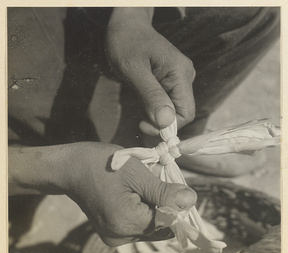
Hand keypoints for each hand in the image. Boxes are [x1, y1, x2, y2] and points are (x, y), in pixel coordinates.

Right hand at [9, 142, 196, 246]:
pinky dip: (143, 212)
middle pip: (160, 227)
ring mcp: (115, 238)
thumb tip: (191, 200)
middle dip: (164, 206)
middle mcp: (120, 237)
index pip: (168, 222)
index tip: (172, 187)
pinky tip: (134, 195)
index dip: (176, 205)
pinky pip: (138, 227)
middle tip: (154, 182)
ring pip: (150, 227)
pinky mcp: (112, 233)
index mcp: (126, 222)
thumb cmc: (103, 164)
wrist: (72, 168)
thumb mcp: (137, 172)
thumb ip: (164, 191)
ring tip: (141, 187)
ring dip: (154, 208)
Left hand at [105, 8, 195, 135]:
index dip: (167, 126)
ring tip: (138, 101)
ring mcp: (178, 81)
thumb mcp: (133, 69)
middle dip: (159, 122)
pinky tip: (142, 99)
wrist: (125, 28)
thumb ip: (150, 95)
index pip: (186, 113)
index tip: (143, 126)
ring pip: (172, 112)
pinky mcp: (170, 84)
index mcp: (180, 73)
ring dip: (154, 116)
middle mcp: (184, 78)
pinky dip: (153, 109)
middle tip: (138, 119)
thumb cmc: (126, 43)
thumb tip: (165, 122)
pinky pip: (166, 105)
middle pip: (180, 114)